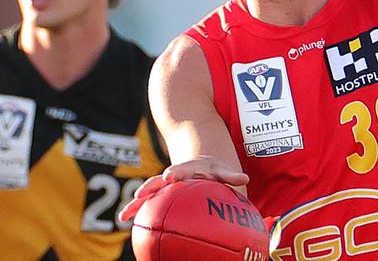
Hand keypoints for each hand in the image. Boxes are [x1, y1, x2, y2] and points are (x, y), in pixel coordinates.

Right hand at [118, 155, 248, 221]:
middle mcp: (174, 174)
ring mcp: (165, 184)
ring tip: (125, 214)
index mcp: (190, 167)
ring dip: (138, 202)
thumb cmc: (213, 170)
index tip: (169, 177)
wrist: (200, 164)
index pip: (183, 169)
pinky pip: (147, 202)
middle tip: (140, 194)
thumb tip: (245, 179)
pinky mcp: (160, 193)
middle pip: (160, 179)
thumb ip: (230, 175)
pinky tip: (125, 221)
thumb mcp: (221, 170)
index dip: (176, 172)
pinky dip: (137, 210)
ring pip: (149, 192)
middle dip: (151, 186)